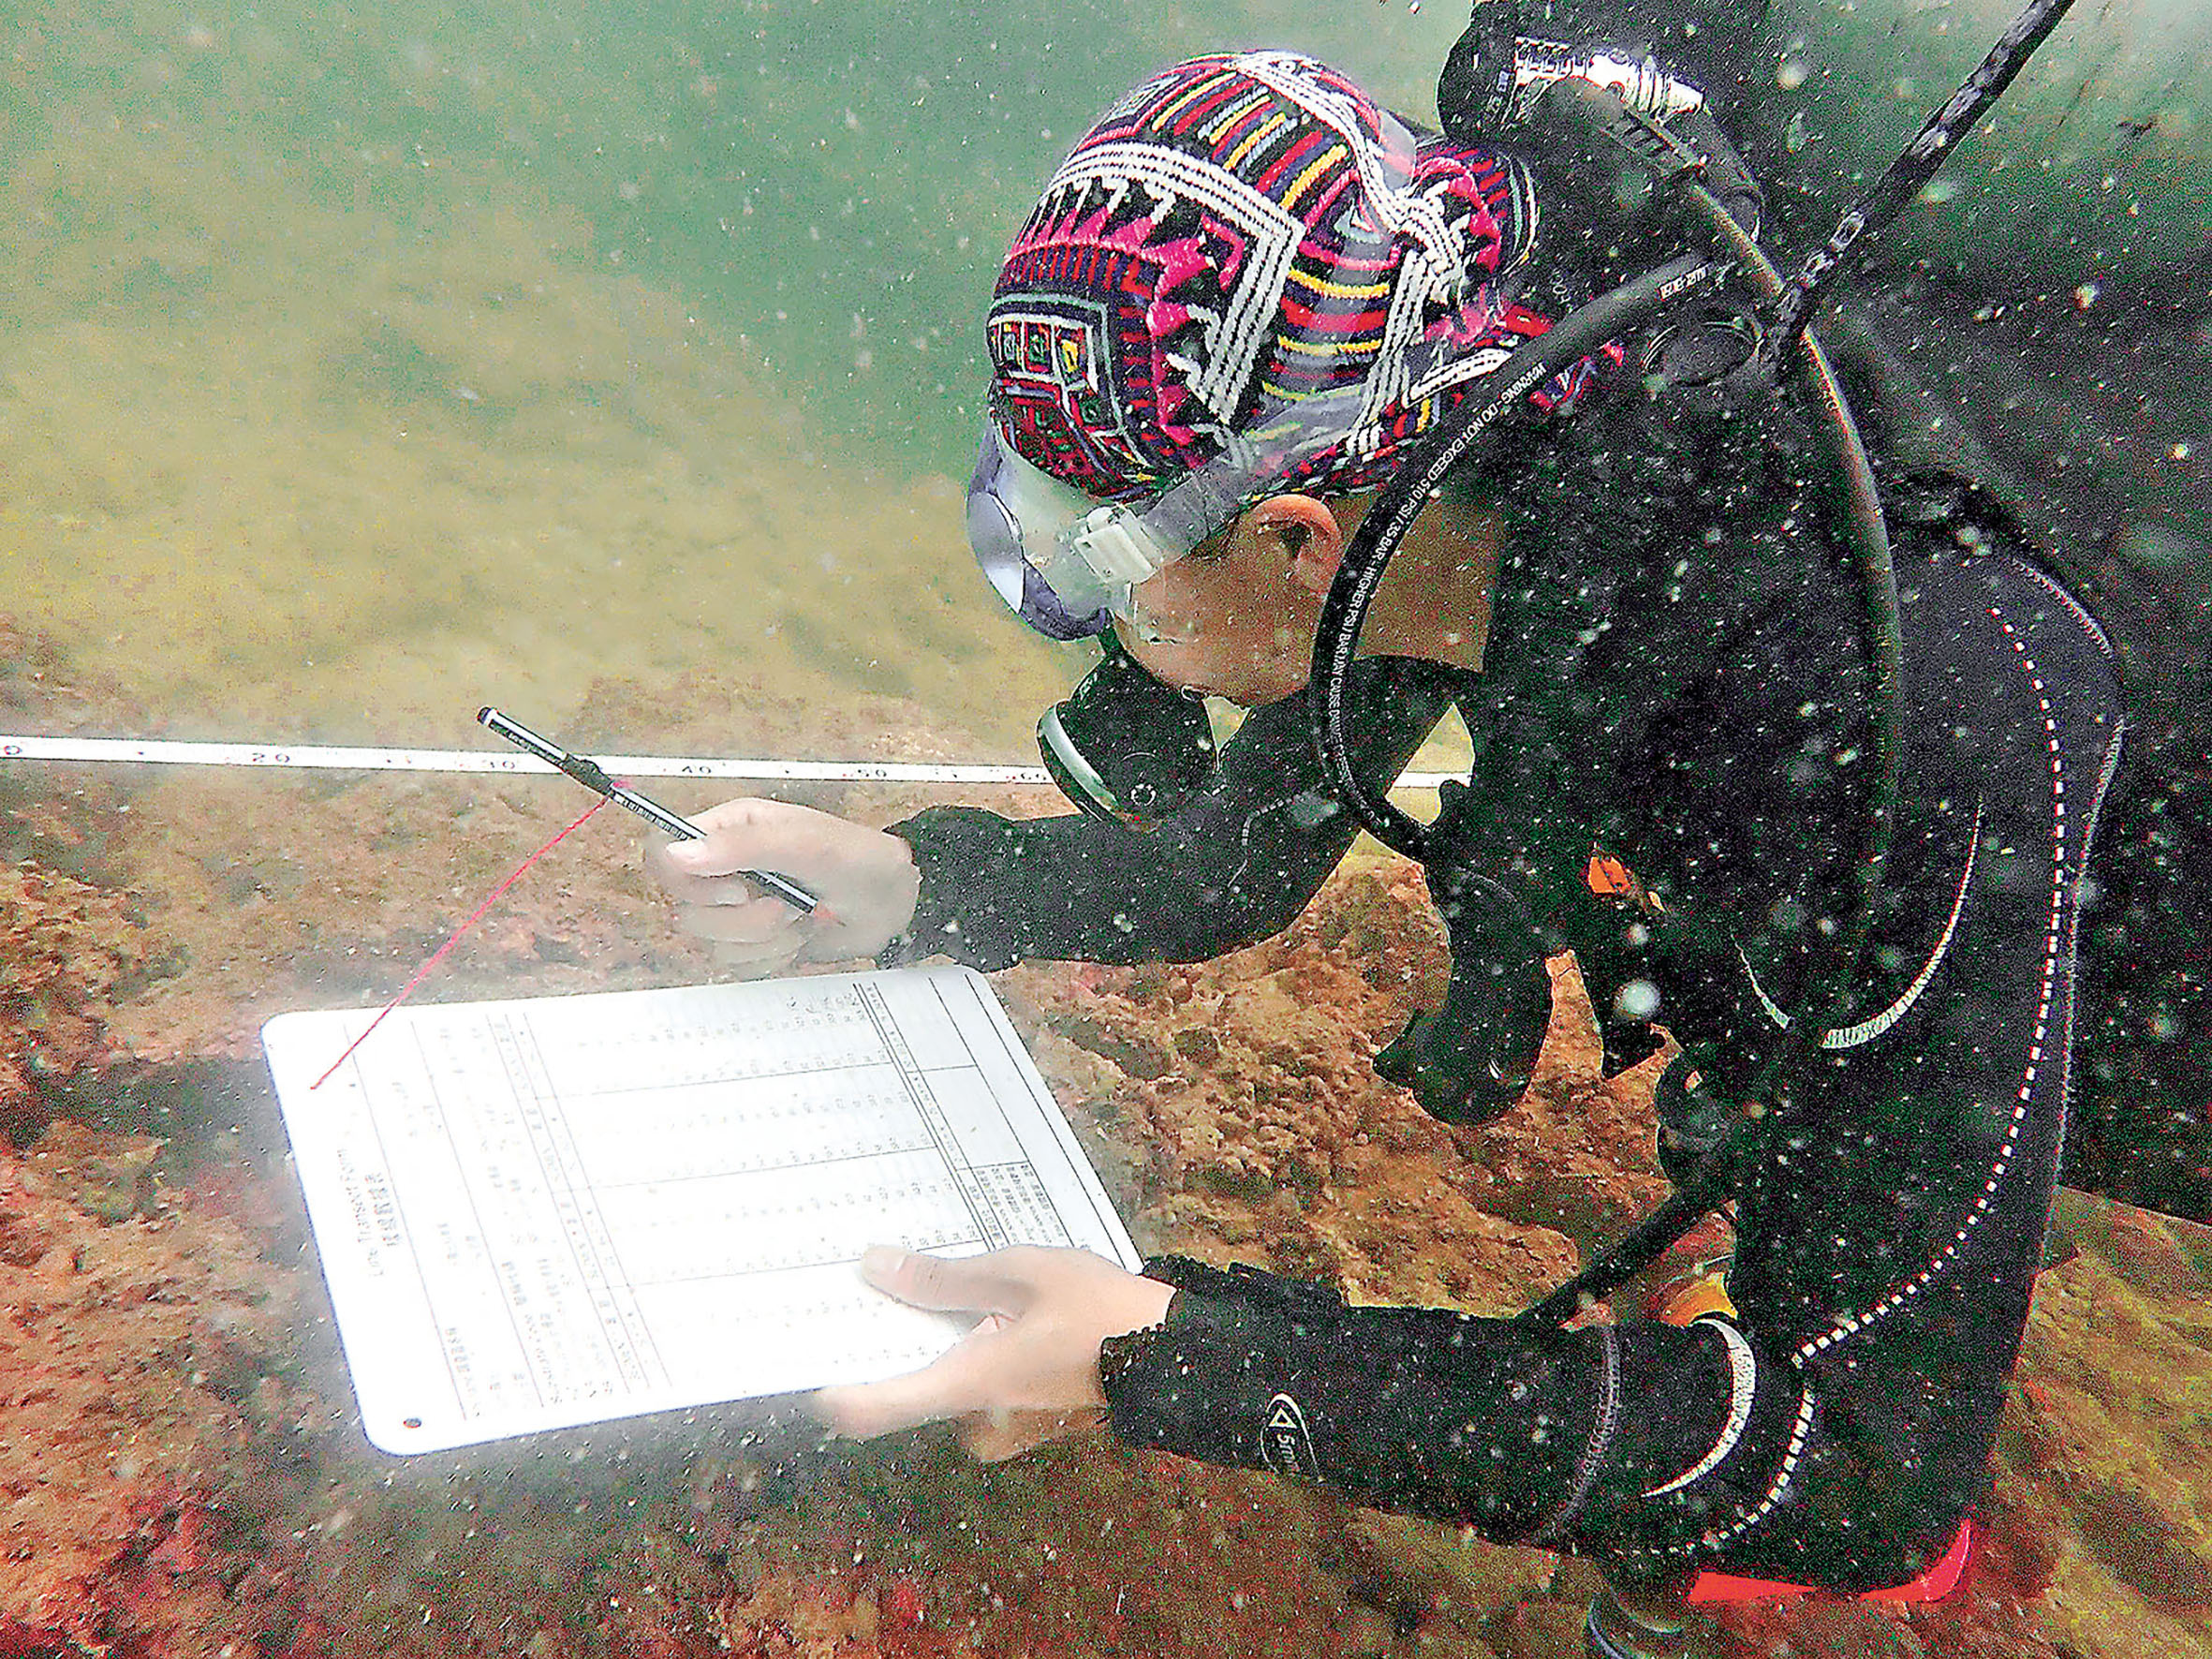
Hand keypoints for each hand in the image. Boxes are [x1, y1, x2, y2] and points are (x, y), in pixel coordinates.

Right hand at [647, 798, 920, 973]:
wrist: (894, 903)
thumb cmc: (857, 859)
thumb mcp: (804, 842)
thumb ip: (742, 846)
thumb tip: (677, 855)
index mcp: (727, 830)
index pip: (664, 852)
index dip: (683, 878)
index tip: (731, 888)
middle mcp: (724, 868)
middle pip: (684, 907)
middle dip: (739, 918)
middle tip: (783, 905)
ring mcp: (737, 909)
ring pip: (710, 942)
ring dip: (762, 938)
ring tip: (801, 919)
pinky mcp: (753, 943)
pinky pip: (736, 964)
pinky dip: (772, 957)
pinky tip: (801, 937)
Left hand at [813, 1245, 1175, 1460]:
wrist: (1177, 1355)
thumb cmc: (1104, 1310)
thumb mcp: (1022, 1272)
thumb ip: (944, 1278)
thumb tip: (877, 1267)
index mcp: (971, 1383)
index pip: (876, 1409)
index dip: (831, 1393)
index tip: (803, 1361)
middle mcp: (980, 1420)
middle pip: (909, 1389)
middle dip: (901, 1340)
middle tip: (889, 1283)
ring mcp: (1005, 1430)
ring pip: (947, 1386)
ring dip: (945, 1343)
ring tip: (964, 1289)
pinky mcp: (1026, 1424)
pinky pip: (978, 1391)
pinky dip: (975, 1355)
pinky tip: (999, 1316)